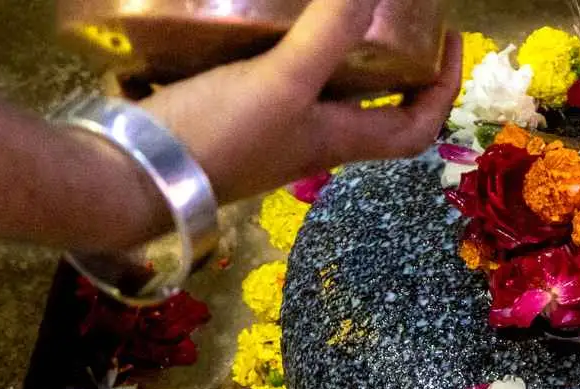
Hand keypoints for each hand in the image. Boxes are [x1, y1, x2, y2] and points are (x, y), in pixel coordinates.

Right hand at [140, 0, 462, 202]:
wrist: (129, 180)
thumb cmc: (218, 138)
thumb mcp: (283, 80)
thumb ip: (329, 34)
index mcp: (338, 143)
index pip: (416, 129)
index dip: (444, 90)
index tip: (449, 42)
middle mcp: (310, 145)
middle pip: (372, 113)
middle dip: (393, 68)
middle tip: (392, 19)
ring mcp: (268, 137)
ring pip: (320, 97)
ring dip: (335, 58)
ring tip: (331, 12)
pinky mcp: (227, 124)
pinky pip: (270, 86)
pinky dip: (279, 54)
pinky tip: (258, 22)